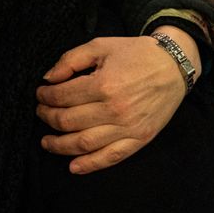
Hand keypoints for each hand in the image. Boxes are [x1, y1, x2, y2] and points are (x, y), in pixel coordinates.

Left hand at [34, 29, 200, 173]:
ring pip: (84, 143)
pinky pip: (111, 157)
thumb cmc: (136, 54)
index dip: (45, 96)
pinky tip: (73, 166)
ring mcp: (128, 127)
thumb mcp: (100, 46)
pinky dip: (90, 165)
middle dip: (47, 117)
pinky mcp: (139, 139)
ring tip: (46, 142)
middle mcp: (115, 109)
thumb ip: (70, 59)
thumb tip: (48, 78)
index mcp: (104, 84)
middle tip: (40, 112)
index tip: (40, 94)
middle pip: (68, 121)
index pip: (62, 96)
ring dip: (60, 145)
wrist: (173, 66)